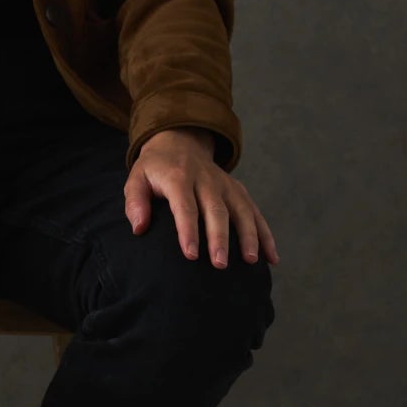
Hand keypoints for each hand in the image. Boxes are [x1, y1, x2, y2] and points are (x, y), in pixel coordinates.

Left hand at [124, 127, 279, 267]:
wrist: (180, 142)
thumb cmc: (155, 169)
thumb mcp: (137, 178)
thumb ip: (135, 201)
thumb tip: (139, 228)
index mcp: (179, 178)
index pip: (185, 206)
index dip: (188, 231)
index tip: (191, 255)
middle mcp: (206, 180)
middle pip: (216, 210)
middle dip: (220, 238)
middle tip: (220, 264)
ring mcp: (226, 185)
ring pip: (241, 210)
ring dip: (248, 236)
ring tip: (251, 261)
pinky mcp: (238, 191)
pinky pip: (255, 212)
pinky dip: (265, 235)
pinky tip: (272, 258)